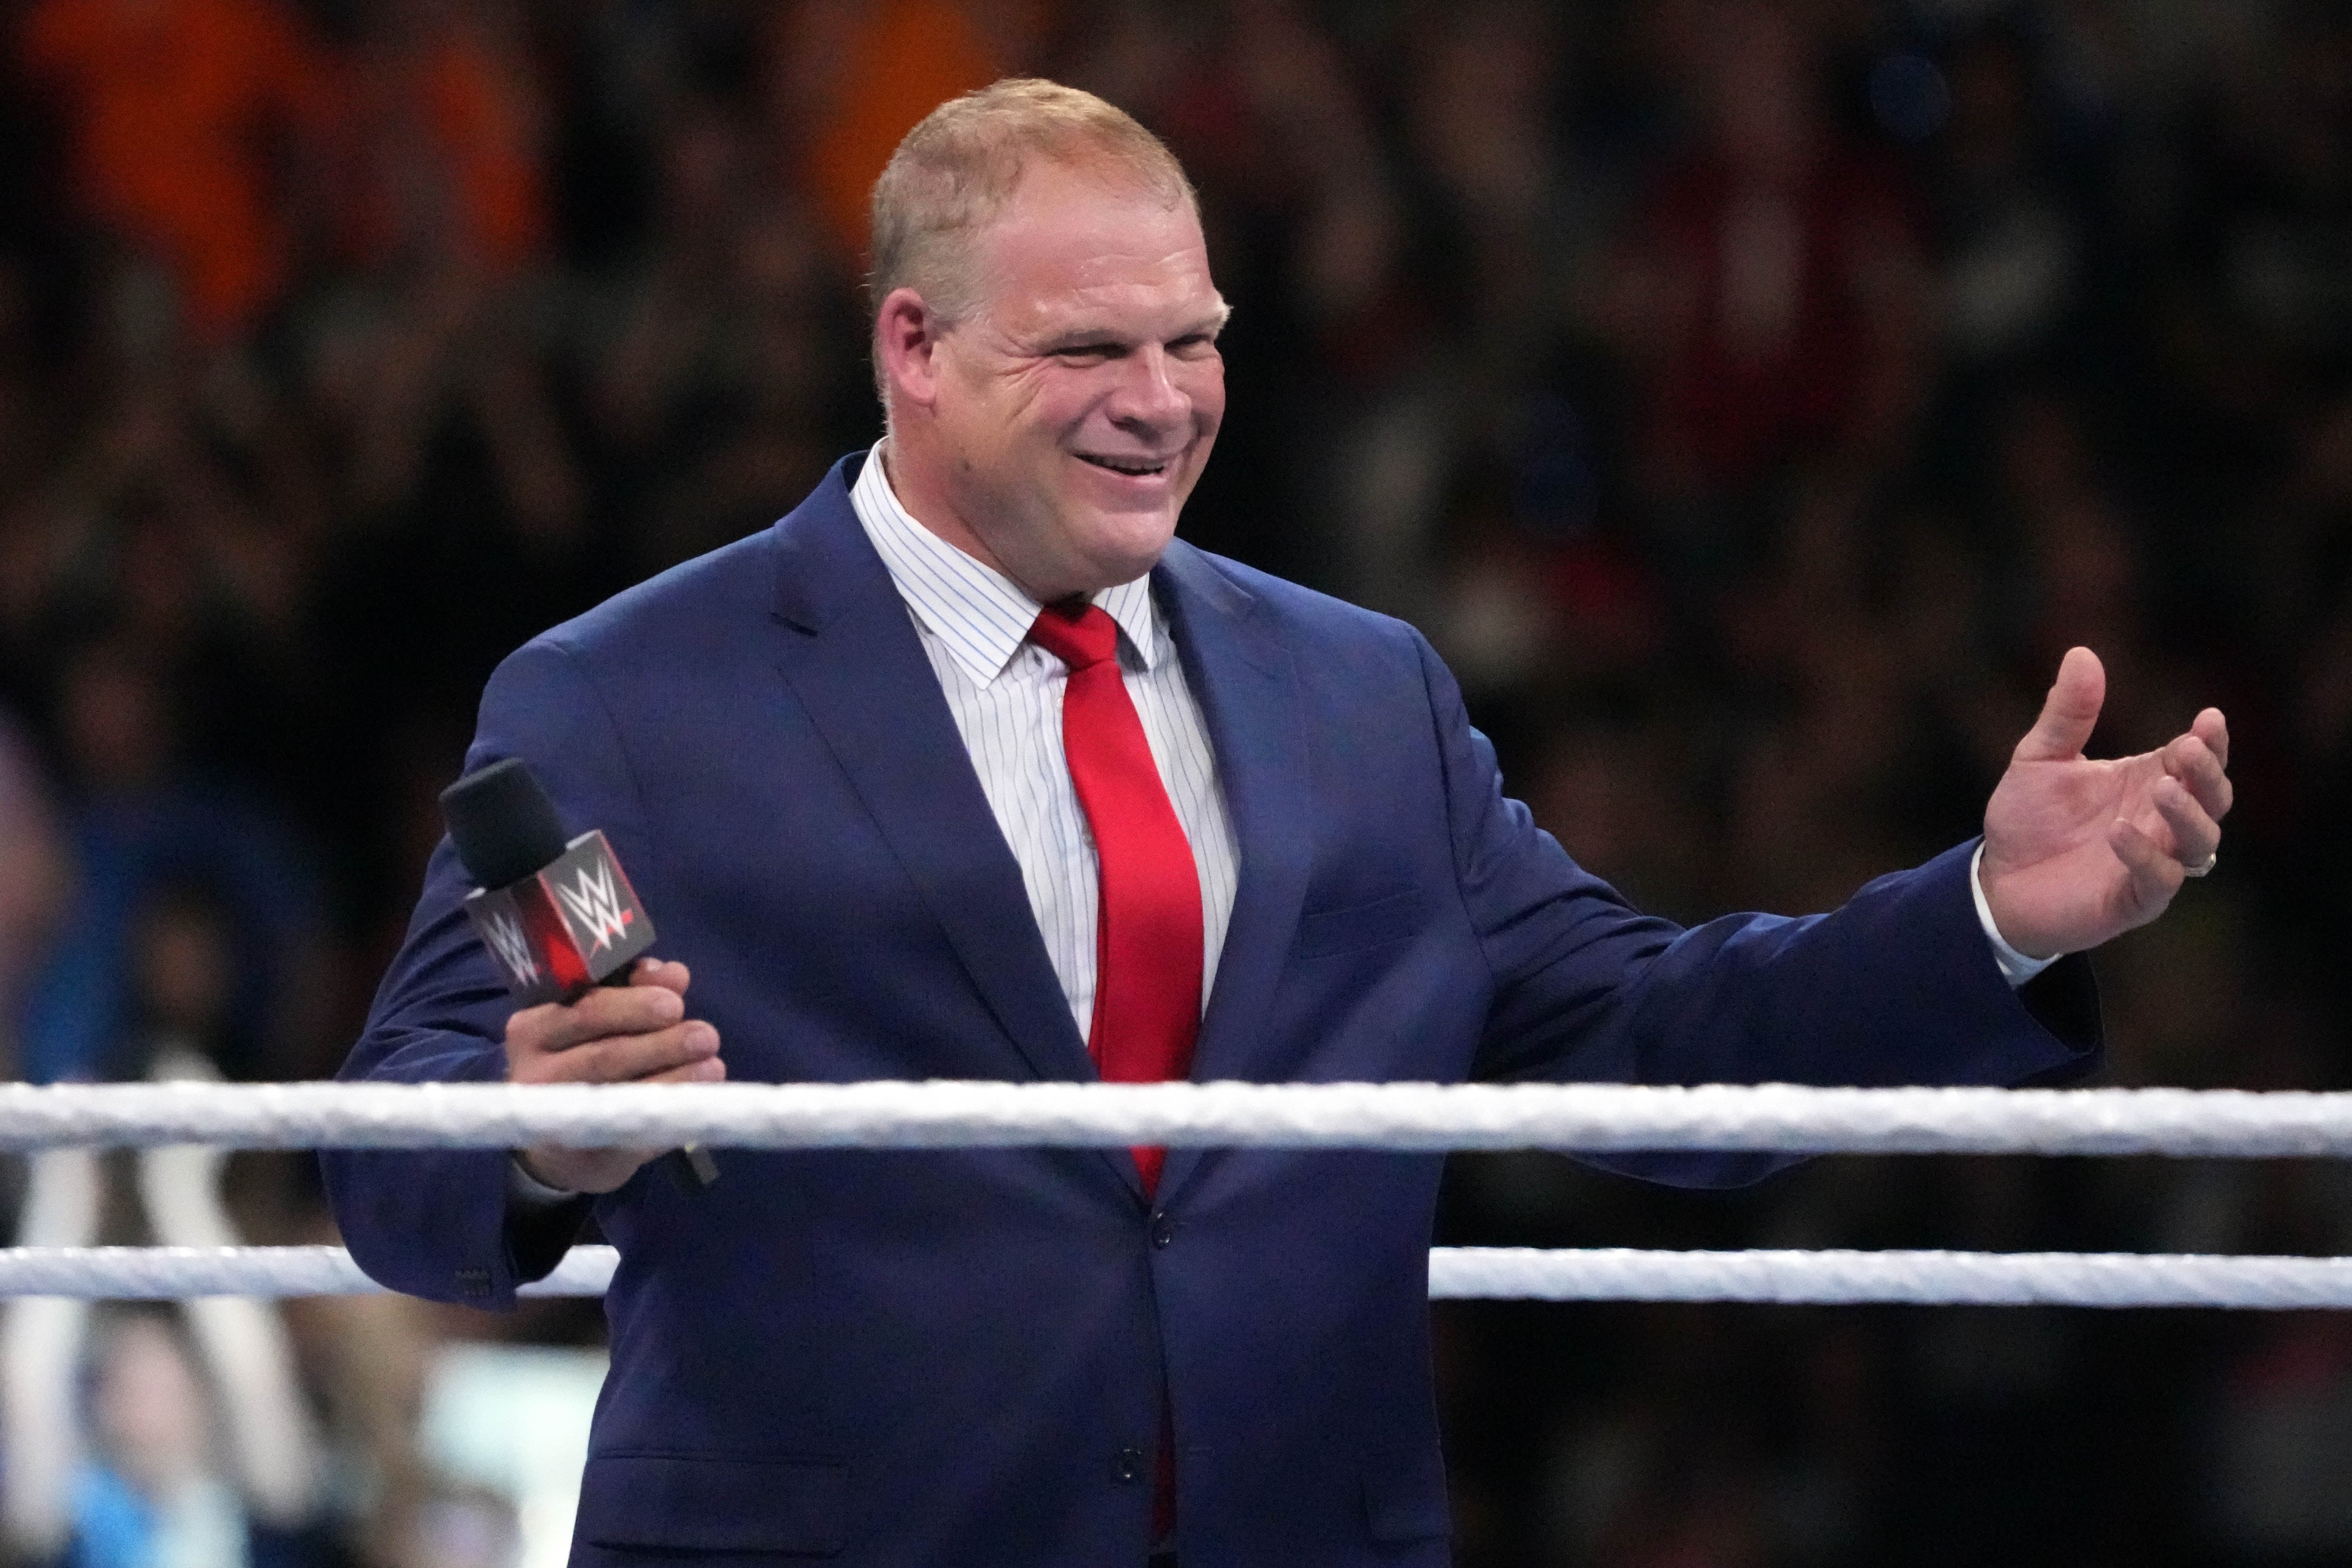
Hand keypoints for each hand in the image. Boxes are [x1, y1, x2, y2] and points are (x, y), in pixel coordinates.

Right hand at [506, 958, 723, 1192]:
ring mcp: (556, 1119)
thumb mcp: (601, 1019)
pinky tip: (698, 1103)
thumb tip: (674, 973)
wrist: (559, 1143)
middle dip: (662, 1042)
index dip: (634, 1003)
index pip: (584, 1009)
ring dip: (674, 1078)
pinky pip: (632, 1133)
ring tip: (712, 1064)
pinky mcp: (584, 1156)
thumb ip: (634, 991)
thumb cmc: (584, 1060)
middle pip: (604, 1055)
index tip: (676, 1001)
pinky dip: (668, 1115)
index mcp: (534, 1027)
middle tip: (705, 1035)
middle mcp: (533, 1072)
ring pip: (618, 1095)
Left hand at [1980, 647, 2232, 958]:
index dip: (2211, 741)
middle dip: (2208, 773)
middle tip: (2187, 750)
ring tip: (2163, 787)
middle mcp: (2160, 822)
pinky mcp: (2132, 900)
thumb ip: (2067, 713)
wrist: (1994, 881)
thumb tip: (2082, 653)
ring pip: (2200, 842)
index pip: (2198, 759)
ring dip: (2188, 814)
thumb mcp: (2039, 758)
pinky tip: (2119, 831)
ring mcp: (2152, 862)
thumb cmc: (2027, 820)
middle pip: (2213, 798)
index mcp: (2148, 781)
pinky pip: (2158, 880)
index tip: (2208, 717)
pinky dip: (2146, 856)